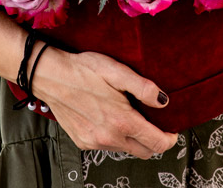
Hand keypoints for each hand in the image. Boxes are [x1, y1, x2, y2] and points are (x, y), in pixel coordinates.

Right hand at [31, 46, 178, 158]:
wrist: (50, 76)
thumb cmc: (83, 70)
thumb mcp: (117, 71)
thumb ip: (142, 87)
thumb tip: (163, 100)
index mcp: (121, 121)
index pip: (156, 143)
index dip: (169, 139)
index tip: (172, 131)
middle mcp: (108, 137)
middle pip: (144, 152)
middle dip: (154, 141)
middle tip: (155, 124)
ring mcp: (94, 142)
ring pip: (125, 149)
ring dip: (134, 139)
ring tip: (132, 117)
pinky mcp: (83, 142)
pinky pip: (107, 146)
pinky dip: (116, 137)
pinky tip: (111, 118)